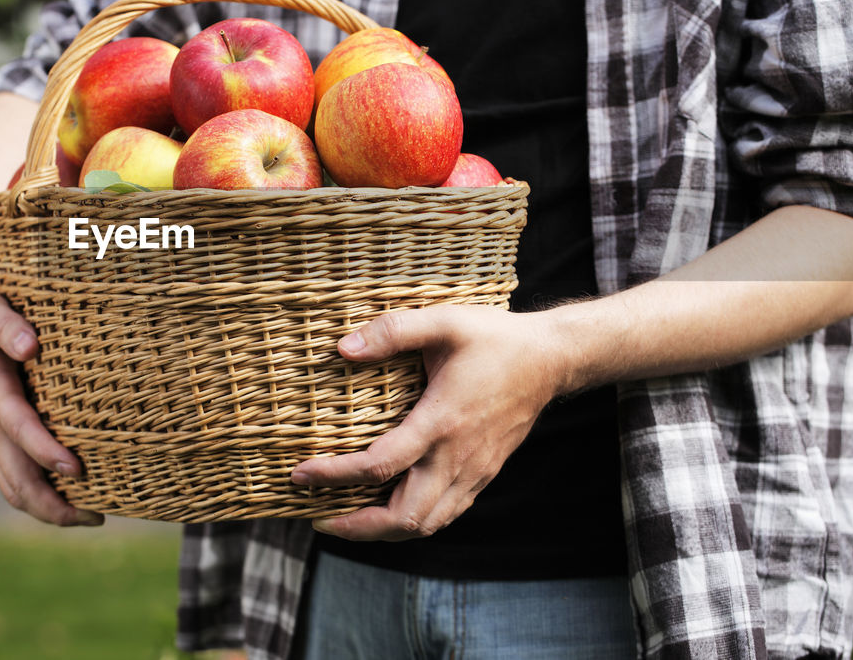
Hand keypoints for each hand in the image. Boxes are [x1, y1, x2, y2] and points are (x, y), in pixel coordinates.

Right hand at [0, 278, 103, 526]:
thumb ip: (6, 325)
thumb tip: (30, 346)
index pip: (19, 430)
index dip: (46, 452)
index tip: (77, 469)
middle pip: (16, 480)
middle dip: (54, 505)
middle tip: (98, 517)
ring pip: (12, 488)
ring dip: (48, 510)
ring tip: (90, 517)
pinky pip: (10, 480)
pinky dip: (37, 498)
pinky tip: (68, 498)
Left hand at [290, 305, 566, 540]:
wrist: (551, 360)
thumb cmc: (495, 339)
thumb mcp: (444, 321)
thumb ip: (394, 330)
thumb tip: (344, 348)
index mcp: (442, 421)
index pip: (379, 465)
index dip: (335, 476)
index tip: (301, 473)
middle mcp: (457, 457)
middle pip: (404, 517)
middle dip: (356, 526)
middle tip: (317, 516)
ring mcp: (473, 472)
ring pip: (425, 524)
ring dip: (382, 531)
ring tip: (345, 521)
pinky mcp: (482, 475)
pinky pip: (444, 515)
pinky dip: (410, 523)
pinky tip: (387, 511)